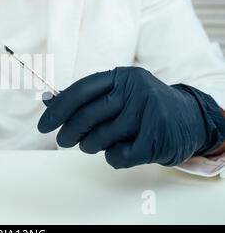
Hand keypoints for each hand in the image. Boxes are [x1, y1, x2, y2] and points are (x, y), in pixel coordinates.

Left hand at [38, 67, 224, 167]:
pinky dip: (112, 157)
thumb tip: (47, 101)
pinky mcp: (157, 139)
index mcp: (122, 76)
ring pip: (100, 137)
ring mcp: (149, 114)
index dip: (57, 110)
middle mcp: (136, 90)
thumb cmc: (142, 107)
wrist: (189, 119)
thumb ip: (85, 98)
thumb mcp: (117, 94)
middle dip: (68, 132)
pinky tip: (120, 149)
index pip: (80, 90)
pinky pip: (118, 155)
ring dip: (90, 145)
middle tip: (62, 141)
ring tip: (94, 144)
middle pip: (87, 116)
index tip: (43, 126)